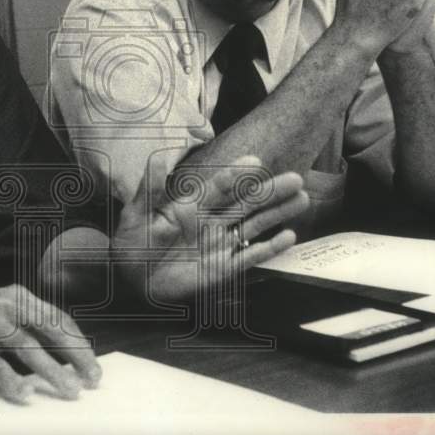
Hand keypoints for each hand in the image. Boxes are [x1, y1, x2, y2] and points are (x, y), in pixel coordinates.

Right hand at [0, 285, 101, 401]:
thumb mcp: (5, 313)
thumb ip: (32, 327)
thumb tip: (68, 354)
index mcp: (19, 296)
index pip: (57, 318)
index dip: (78, 342)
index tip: (91, 363)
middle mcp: (6, 304)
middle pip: (49, 329)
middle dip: (74, 355)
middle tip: (90, 378)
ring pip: (27, 347)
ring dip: (51, 370)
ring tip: (68, 388)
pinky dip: (11, 379)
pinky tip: (24, 392)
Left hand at [112, 155, 308, 300]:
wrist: (132, 279)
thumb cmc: (133, 242)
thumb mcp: (136, 213)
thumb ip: (149, 187)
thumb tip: (158, 155)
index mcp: (193, 205)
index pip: (220, 186)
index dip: (236, 174)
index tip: (254, 161)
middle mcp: (212, 221)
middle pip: (246, 202)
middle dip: (270, 191)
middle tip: (296, 179)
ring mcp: (220, 244)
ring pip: (254, 225)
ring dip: (278, 213)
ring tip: (302, 200)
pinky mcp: (223, 269)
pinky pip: (249, 257)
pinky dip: (268, 249)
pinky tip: (288, 237)